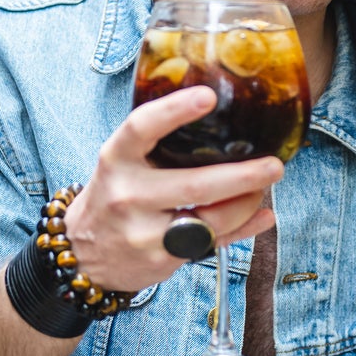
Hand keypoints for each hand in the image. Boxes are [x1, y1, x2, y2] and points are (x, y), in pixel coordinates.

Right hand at [61, 87, 280, 293]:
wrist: (82, 255)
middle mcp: (128, 194)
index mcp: (116, 159)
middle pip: (196, 185)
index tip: (209, 96)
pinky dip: (243, 229)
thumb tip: (218, 114)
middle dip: (244, 176)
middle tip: (274, 165)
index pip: (142, 127)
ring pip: (212, 220)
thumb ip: (157, 144)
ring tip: (263, 188)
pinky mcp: (160, 259)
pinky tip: (261, 215)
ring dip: (247, 203)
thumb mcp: (121, 163)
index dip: (175, 110)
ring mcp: (144, 232)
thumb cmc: (113, 198)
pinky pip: (212, 243)